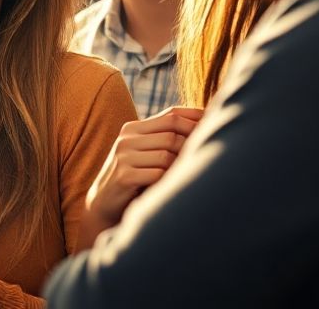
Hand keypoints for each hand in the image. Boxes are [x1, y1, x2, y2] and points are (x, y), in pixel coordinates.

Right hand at [80, 106, 203, 247]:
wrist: (103, 204)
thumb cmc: (133, 177)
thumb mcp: (144, 153)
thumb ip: (164, 139)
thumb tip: (205, 125)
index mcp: (133, 128)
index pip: (171, 114)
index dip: (195, 118)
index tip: (215, 124)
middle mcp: (126, 139)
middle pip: (171, 133)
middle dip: (192, 143)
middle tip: (204, 154)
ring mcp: (123, 156)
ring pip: (167, 154)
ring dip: (179, 166)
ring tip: (184, 175)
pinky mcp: (124, 176)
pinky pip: (157, 174)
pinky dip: (168, 180)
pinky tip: (169, 187)